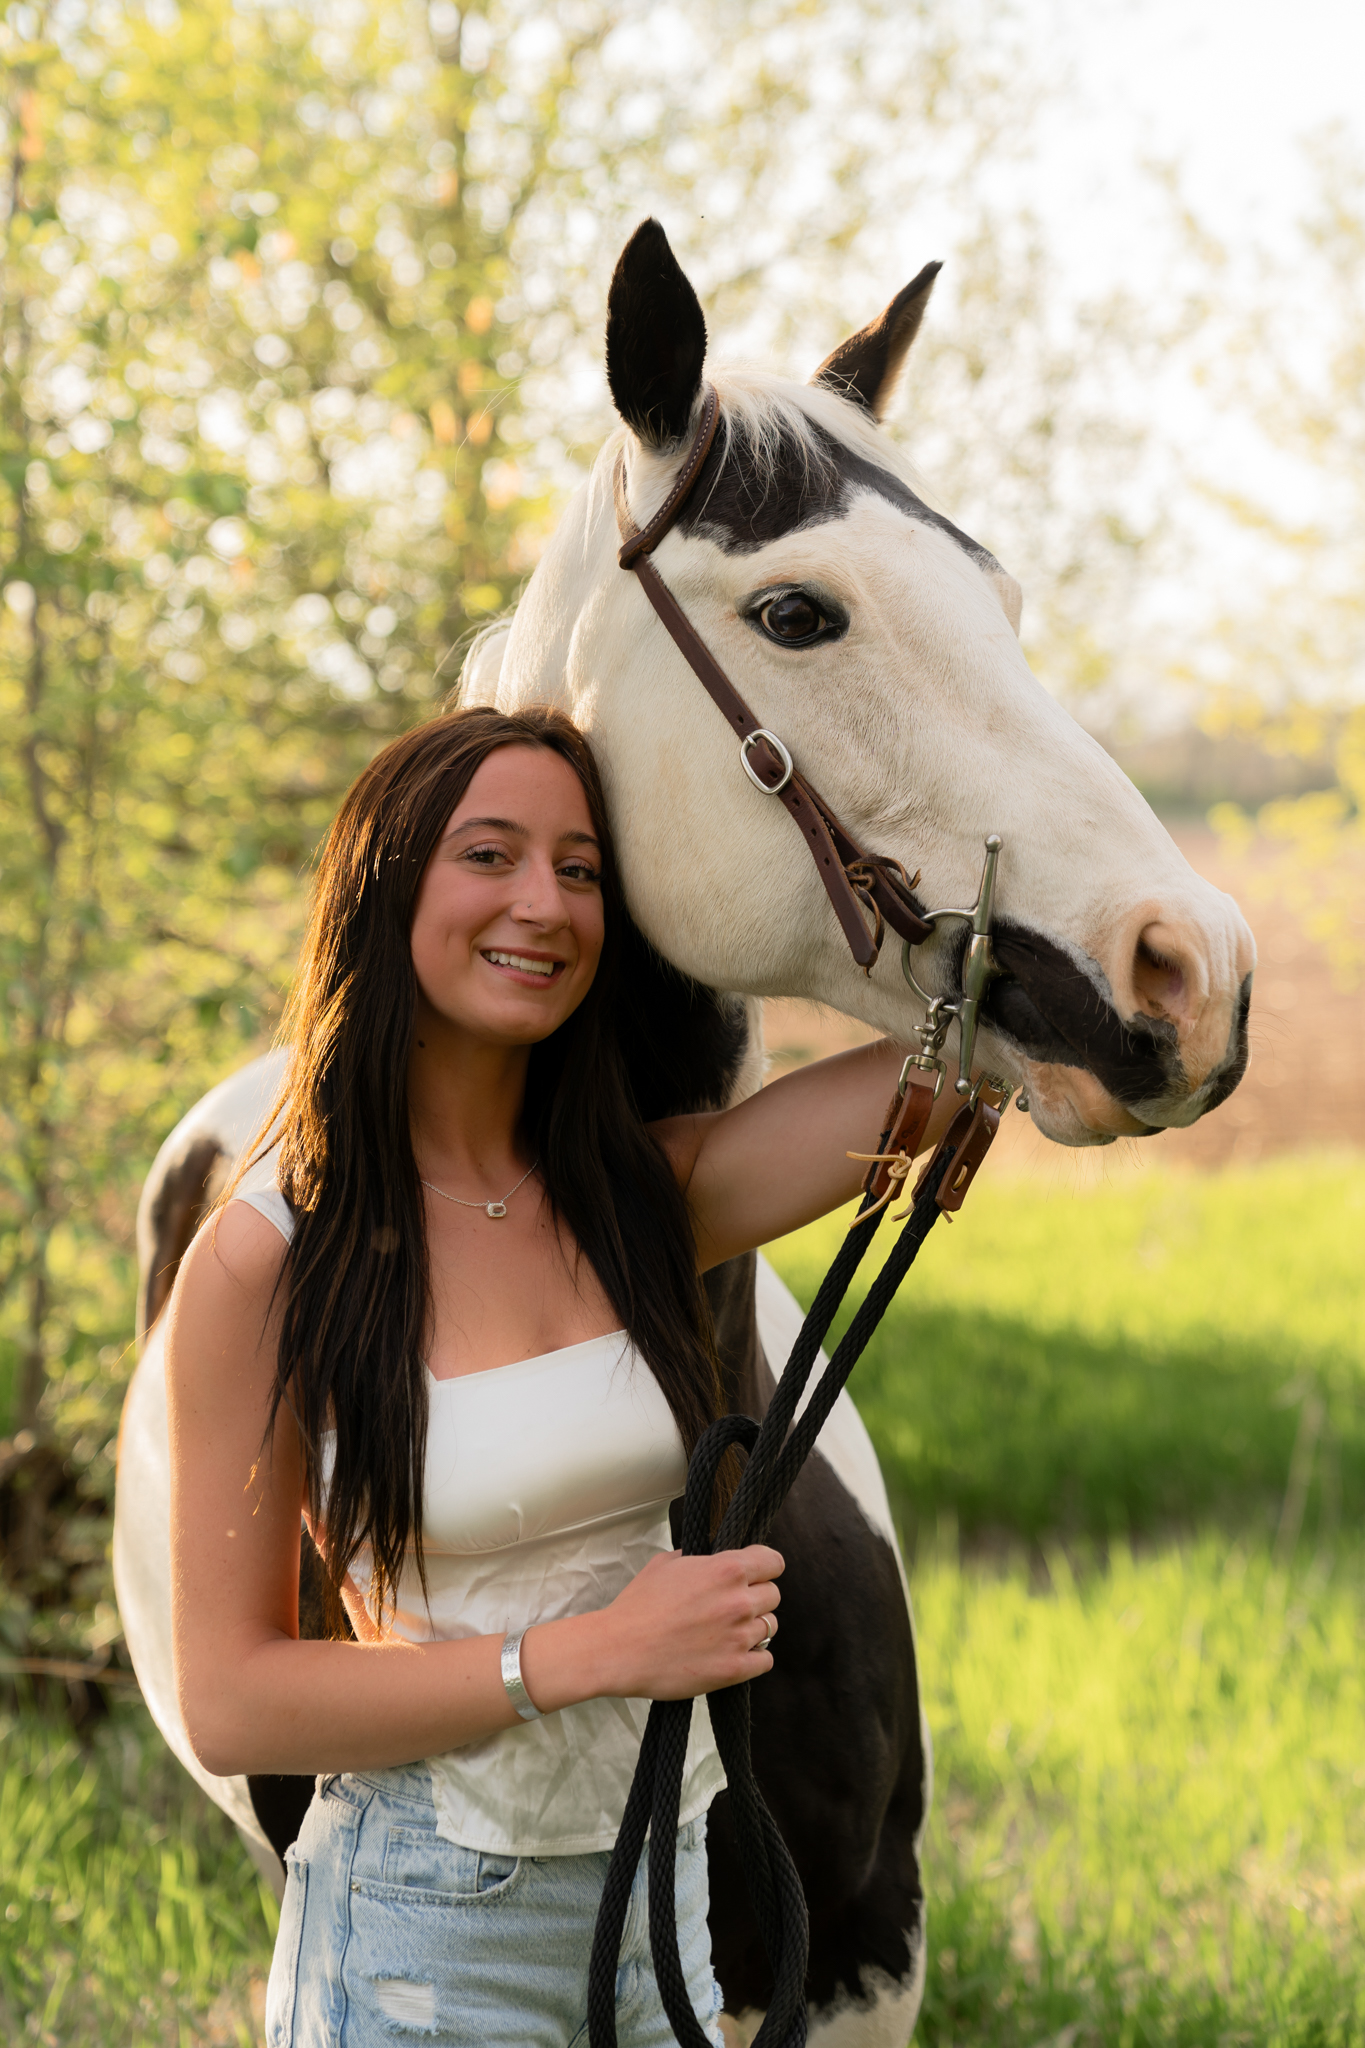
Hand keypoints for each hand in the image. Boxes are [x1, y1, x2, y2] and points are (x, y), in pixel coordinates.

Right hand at [598, 1545, 783, 1700]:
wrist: (620, 1649)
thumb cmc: (637, 1607)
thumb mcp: (665, 1564)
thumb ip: (696, 1558)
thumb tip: (707, 1559)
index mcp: (725, 1569)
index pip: (773, 1562)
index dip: (764, 1567)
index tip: (756, 1574)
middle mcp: (739, 1601)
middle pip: (773, 1595)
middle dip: (757, 1598)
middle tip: (733, 1606)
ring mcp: (739, 1636)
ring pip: (771, 1627)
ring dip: (754, 1627)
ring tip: (729, 1631)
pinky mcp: (735, 1668)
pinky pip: (766, 1660)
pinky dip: (754, 1657)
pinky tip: (734, 1653)